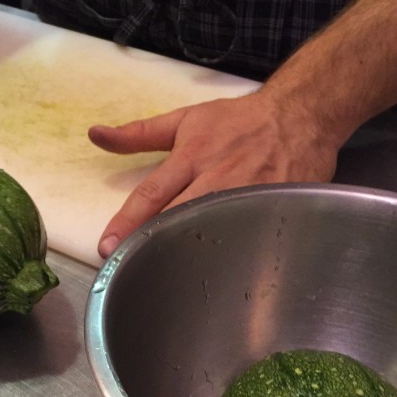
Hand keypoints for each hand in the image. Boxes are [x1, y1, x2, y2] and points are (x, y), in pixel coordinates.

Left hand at [89, 90, 339, 257]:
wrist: (300, 115)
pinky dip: (235, 256)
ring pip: (215, 232)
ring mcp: (249, 196)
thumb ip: (138, 133)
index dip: (127, 222)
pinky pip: (251, 238)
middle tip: (126, 271)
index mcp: (192, 157)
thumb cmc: (237, 121)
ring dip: (190, 256)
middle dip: (152, 244)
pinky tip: (219, 279)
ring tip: (165, 281)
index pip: (152, 194)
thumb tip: (95, 135)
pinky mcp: (276, 209)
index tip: (106, 246)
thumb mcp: (185, 119)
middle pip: (180, 218)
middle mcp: (218, 178)